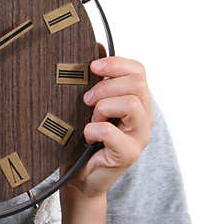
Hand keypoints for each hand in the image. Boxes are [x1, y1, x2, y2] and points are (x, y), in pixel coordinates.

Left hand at [65, 51, 153, 198]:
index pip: (139, 70)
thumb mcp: (88, 104)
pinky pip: (110, 130)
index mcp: (137, 100)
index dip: (116, 63)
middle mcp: (145, 117)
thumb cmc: (82, 138)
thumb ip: (96, 79)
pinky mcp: (129, 154)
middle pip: (136, 83)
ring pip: (130, 103)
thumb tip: (96, 46)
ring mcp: (140, 136)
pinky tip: (88, 136)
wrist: (79, 177)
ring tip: (91, 119)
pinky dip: (92, 129)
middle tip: (86, 100)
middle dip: (106, 86)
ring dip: (102, 107)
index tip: (92, 67)